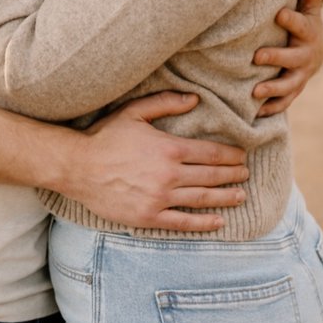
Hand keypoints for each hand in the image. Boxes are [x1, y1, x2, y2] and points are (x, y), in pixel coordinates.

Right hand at [59, 92, 248, 230]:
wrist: (76, 167)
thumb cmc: (105, 137)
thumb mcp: (135, 112)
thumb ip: (166, 102)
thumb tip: (195, 99)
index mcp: (169, 149)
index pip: (211, 154)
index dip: (230, 156)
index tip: (241, 157)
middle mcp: (169, 175)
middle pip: (211, 176)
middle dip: (232, 175)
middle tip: (245, 174)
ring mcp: (159, 198)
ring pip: (202, 198)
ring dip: (225, 197)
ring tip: (240, 196)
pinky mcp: (147, 217)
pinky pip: (182, 222)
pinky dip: (203, 223)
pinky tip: (218, 221)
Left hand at [252, 0, 322, 116]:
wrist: (318, 52)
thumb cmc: (306, 24)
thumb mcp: (310, 7)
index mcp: (309, 33)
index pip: (302, 26)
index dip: (291, 20)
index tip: (278, 14)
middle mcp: (306, 56)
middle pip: (293, 59)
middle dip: (276, 58)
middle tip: (257, 57)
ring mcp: (301, 75)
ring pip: (289, 85)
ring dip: (272, 88)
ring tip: (254, 91)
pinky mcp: (295, 89)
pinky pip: (285, 101)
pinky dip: (272, 107)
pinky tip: (256, 111)